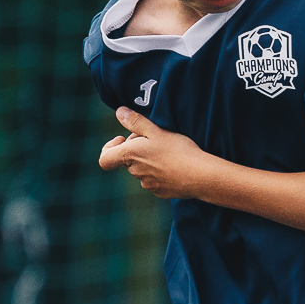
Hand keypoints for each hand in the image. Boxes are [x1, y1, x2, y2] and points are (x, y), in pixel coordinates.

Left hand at [99, 108, 213, 199]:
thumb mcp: (156, 131)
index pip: (105, 159)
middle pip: (128, 159)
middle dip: (137, 149)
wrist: (199, 175)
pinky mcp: (161, 192)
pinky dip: (161, 172)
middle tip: (156, 138)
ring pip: (142, 169)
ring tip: (169, 151)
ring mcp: (148, 184)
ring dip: (149, 160)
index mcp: (130, 156)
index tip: (122, 139)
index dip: (109, 148)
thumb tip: (119, 112)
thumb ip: (135, 121)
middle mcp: (135, 173)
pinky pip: (155, 180)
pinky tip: (176, 165)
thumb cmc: (177, 151)